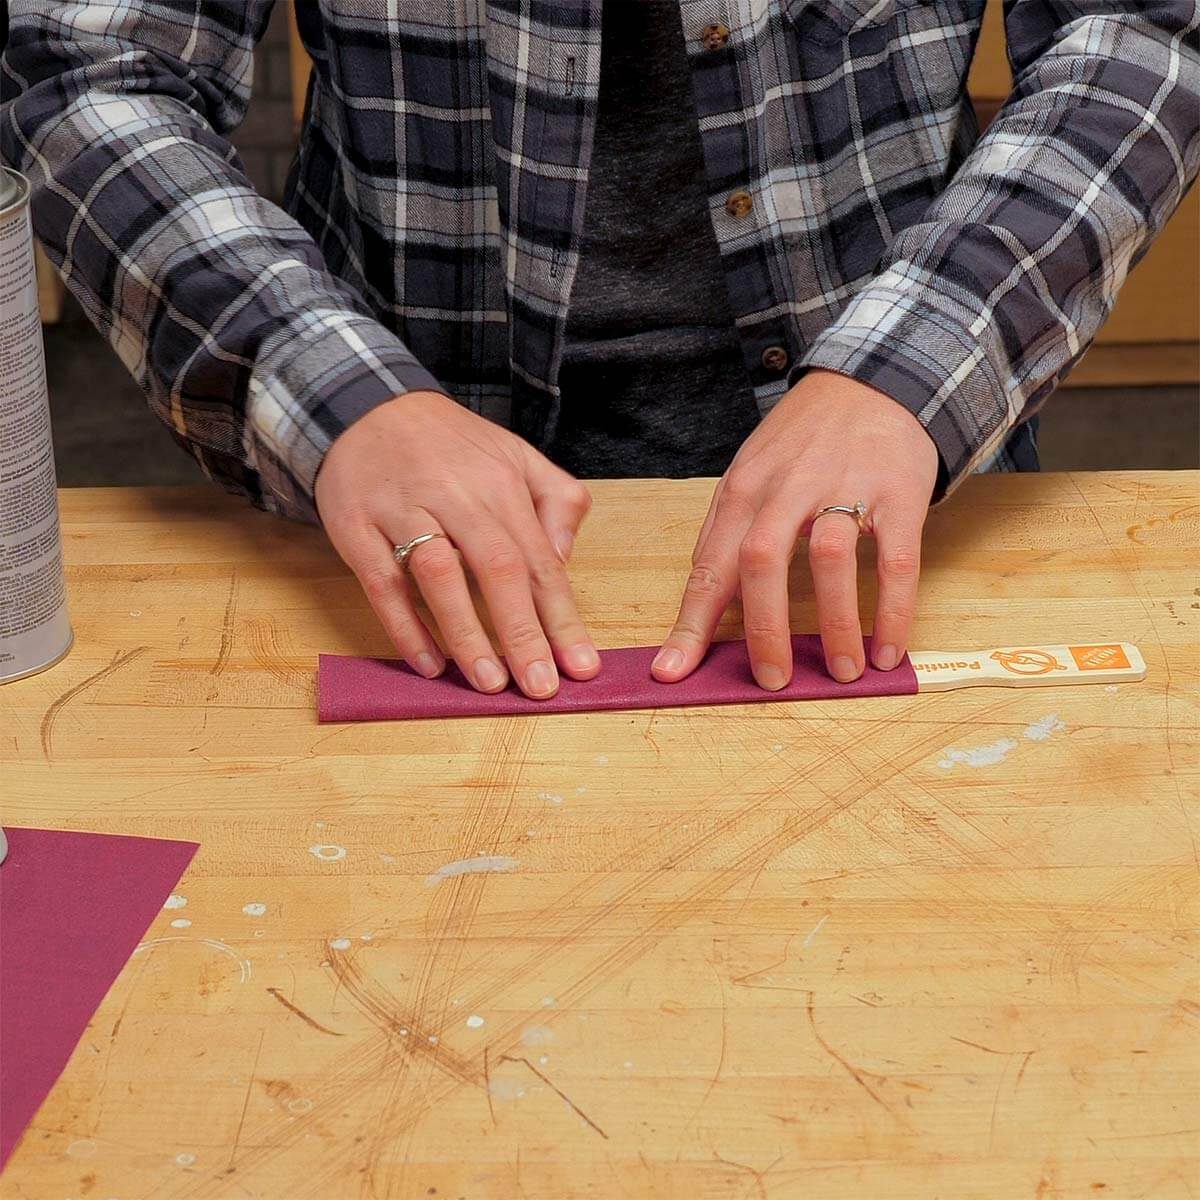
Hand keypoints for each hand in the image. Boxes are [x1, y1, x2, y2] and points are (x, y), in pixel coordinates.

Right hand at [314, 391, 599, 698]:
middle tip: (540, 688)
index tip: (581, 666)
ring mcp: (403, 510)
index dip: (562, 618)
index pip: (540, 560)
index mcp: (501, 483)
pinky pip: (382, 583)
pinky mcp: (356, 526)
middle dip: (522, 634)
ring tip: (489, 684)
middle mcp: (456, 495)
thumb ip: (555, 500)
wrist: (365, 406)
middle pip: (498, 569)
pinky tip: (428, 663)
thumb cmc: (450, 446)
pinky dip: (404, 626)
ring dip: (466, 634)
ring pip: (439, 576)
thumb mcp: (515, 455)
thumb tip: (563, 561)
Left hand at [653, 369, 938, 687]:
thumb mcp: (750, 473)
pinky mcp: (898, 493)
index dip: (691, 623)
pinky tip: (887, 649)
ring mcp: (844, 487)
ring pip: (828, 559)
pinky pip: (896, 561)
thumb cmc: (804, 441)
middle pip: (760, 561)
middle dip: (762, 629)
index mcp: (742, 490)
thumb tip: (703, 602)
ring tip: (842, 672)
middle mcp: (786, 488)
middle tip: (772, 680)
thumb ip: (726, 533)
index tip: (673, 671)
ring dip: (835, 624)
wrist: (875, 381)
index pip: (709, 565)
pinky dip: (892, 611)